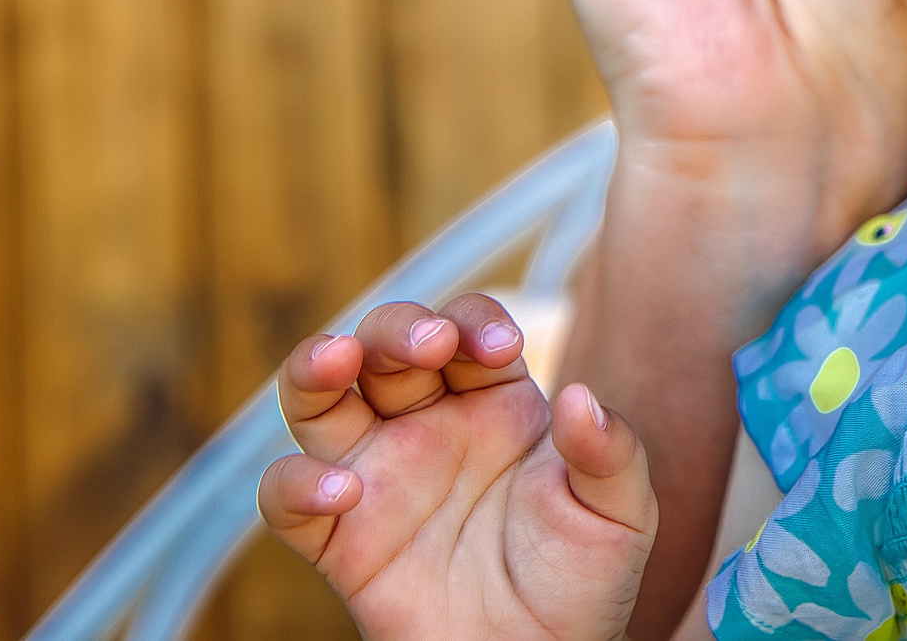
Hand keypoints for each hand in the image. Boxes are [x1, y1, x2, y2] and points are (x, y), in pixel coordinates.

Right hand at [259, 295, 656, 640]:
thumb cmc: (581, 583)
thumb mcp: (620, 513)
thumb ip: (610, 452)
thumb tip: (581, 397)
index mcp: (494, 402)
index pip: (467, 329)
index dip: (475, 322)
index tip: (501, 349)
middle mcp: (428, 424)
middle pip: (385, 342)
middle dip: (399, 327)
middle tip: (431, 346)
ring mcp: (378, 475)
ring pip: (317, 396)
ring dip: (316, 364)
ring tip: (335, 360)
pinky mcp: (339, 539)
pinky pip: (286, 496)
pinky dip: (296, 484)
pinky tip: (342, 491)